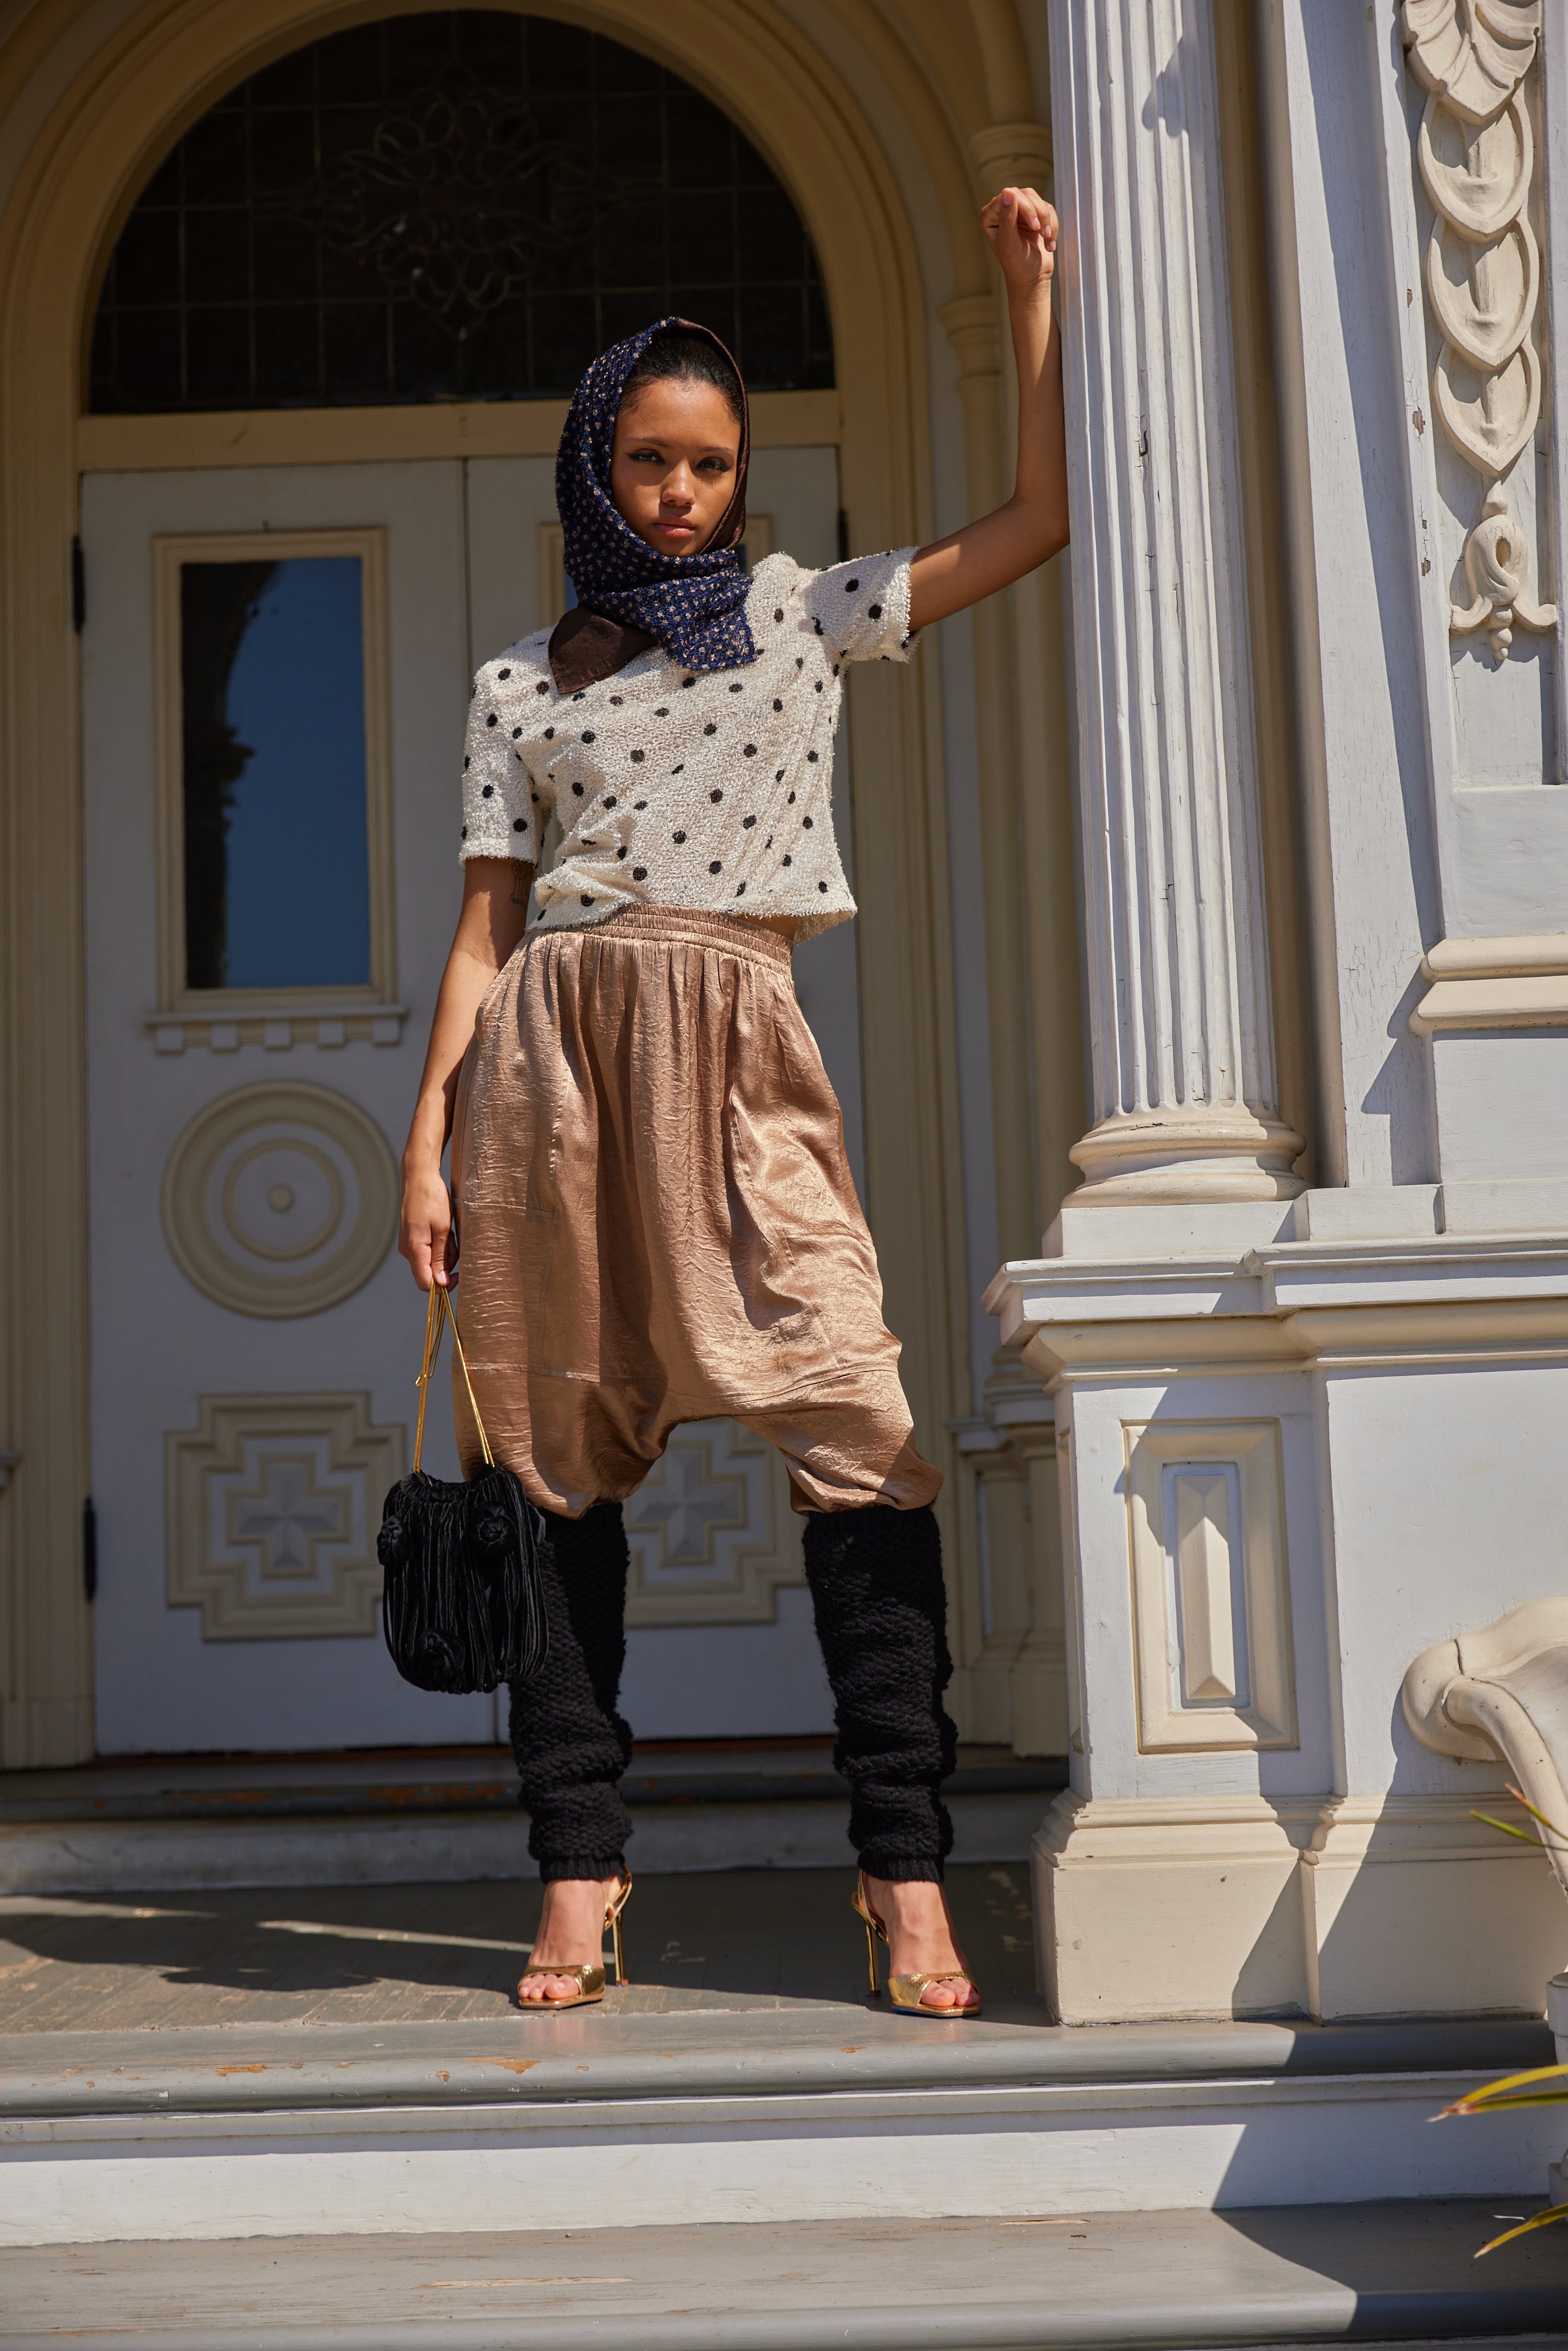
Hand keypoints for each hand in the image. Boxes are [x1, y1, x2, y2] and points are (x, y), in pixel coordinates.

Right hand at [399, 1159, 456, 1291]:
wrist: (419, 1177)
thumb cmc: (432, 1199)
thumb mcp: (443, 1228)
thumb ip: (441, 1257)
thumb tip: (441, 1283)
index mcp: (414, 1249)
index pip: (426, 1284)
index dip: (443, 1285)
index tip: (460, 1274)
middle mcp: (407, 1250)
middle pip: (429, 1273)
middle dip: (447, 1265)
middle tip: (456, 1243)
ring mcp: (408, 1244)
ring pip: (430, 1262)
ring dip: (445, 1253)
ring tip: (449, 1233)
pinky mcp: (411, 1238)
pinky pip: (428, 1251)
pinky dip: (439, 1245)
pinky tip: (443, 1230)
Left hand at [981, 185, 1056, 298]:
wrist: (1033, 278)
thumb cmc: (1017, 265)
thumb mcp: (1010, 243)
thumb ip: (1007, 218)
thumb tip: (1007, 191)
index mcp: (990, 216)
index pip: (1009, 195)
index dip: (1025, 207)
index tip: (1034, 226)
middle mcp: (1003, 210)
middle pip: (1026, 194)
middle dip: (1037, 214)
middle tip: (1041, 233)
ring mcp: (1019, 211)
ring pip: (1038, 200)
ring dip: (1046, 220)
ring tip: (1046, 239)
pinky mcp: (1034, 215)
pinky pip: (1048, 209)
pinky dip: (1052, 225)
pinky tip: (1049, 243)